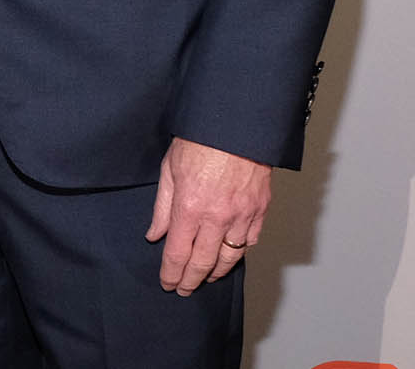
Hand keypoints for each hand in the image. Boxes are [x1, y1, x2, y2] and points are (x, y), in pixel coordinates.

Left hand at [145, 136, 271, 293]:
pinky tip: (229, 257)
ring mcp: (242, 216)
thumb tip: (154, 235)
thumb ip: (162, 208)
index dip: (171, 273)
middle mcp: (218, 217)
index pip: (178, 253)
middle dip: (191, 281)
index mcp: (190, 207)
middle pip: (203, 263)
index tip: (167, 282)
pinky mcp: (260, 210)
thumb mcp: (169, 170)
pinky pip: (250, 242)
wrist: (236, 125)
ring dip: (215, 272)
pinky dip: (239, 253)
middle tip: (183, 289)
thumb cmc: (200, 141)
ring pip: (230, 258)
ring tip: (205, 278)